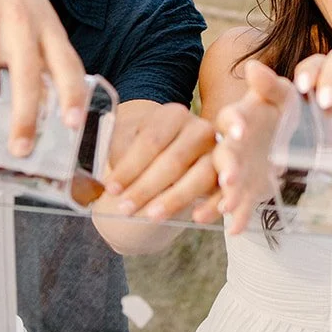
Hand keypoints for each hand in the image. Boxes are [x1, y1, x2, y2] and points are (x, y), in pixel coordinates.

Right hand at [0, 0, 85, 157]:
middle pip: (26, 76)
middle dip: (23, 116)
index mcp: (48, 29)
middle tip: (20, 151)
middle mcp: (20, 25)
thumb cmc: (20, 3)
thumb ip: (49, 60)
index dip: (72, 94)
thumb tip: (57, 115)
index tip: (73, 124)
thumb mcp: (43, 22)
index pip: (67, 64)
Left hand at [100, 102, 219, 224]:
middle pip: (175, 159)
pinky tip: (196, 217)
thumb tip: (105, 183)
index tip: (112, 188)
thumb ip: (119, 155)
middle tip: (125, 208)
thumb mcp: (127, 139)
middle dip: (147, 188)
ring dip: (175, 198)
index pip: (151, 141)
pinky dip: (212, 206)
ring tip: (152, 215)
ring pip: (201, 175)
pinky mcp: (227, 174)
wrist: (169, 146)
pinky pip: (222, 190)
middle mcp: (200, 128)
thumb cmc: (140, 143)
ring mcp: (218, 150)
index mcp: (173, 114)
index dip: (130, 167)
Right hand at [213, 60, 296, 234]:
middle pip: (223, 155)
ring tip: (222, 208)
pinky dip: (236, 217)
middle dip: (226, 167)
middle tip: (229, 178)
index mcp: (240, 118)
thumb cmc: (284, 113)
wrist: (292, 139)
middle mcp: (232, 145)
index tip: (240, 131)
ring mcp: (236, 169)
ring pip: (223, 184)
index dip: (234, 124)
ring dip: (221, 196)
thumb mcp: (284, 96)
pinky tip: (235, 229)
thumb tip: (252, 66)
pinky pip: (238, 205)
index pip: (231, 118)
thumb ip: (270, 84)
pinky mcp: (244, 190)